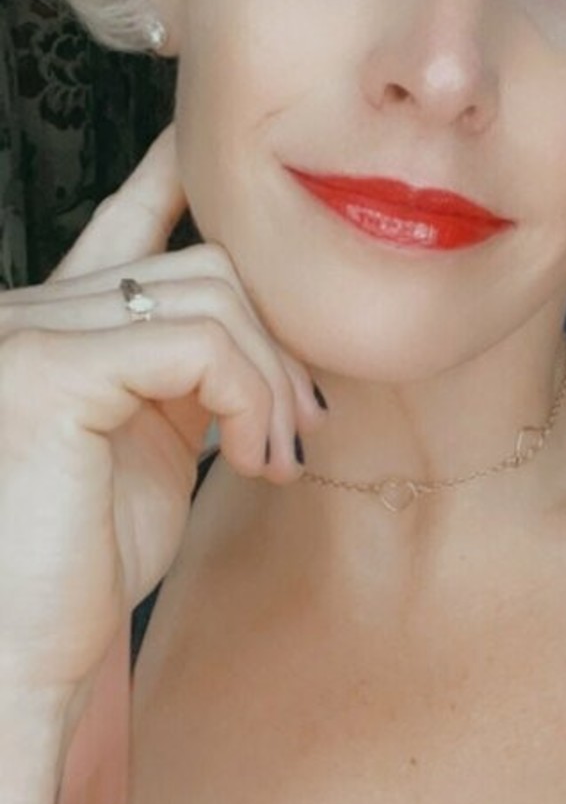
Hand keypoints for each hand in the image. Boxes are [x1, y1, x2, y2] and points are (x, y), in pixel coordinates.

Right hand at [0, 120, 326, 731]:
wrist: (20, 654)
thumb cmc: (80, 567)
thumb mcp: (150, 445)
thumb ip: (186, 374)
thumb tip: (258, 331)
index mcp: (46, 325)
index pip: (120, 225)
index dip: (174, 176)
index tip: (213, 149)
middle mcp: (23, 311)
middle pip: (202, 265)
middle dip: (276, 342)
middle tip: (300, 428)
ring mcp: (25, 331)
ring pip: (213, 299)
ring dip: (272, 382)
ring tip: (273, 457)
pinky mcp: (48, 370)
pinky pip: (199, 346)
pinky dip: (251, 399)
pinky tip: (251, 460)